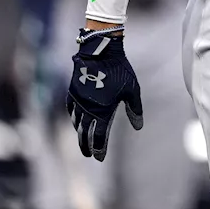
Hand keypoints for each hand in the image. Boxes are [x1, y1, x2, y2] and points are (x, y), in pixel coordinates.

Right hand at [65, 29, 142, 160]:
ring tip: (81, 140)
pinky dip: (73, 117)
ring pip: (76, 123)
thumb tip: (138, 127)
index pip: (99, 137)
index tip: (99, 157)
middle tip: (88, 155)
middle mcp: (88, 109)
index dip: (99, 148)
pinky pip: (71, 109)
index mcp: (103, 111)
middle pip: (84, 134)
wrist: (100, 51)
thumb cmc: (119, 70)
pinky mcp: (73, 91)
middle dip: (86, 146)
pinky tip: (74, 120)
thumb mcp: (132, 90)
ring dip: (79, 133)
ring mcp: (78, 101)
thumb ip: (134, 109)